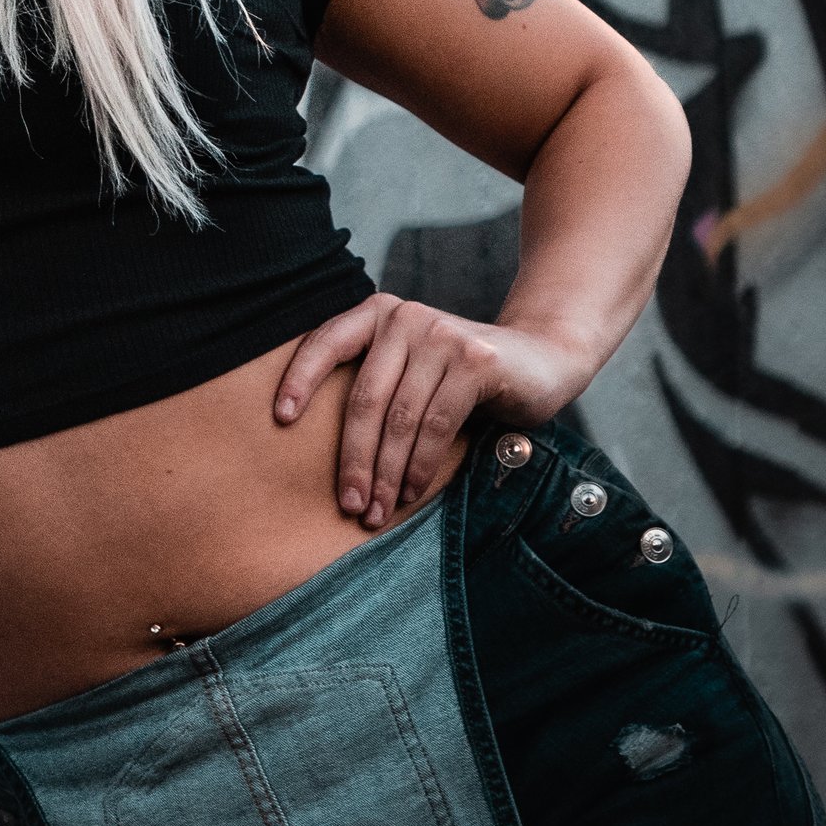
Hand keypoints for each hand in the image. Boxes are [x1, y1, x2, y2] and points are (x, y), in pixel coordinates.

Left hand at [272, 295, 587, 527]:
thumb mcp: (412, 370)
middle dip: (352, 458)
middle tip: (349, 503)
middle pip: (363, 398)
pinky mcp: (473, 361)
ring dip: (387, 473)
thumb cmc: (464, 376)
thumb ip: (377, 385)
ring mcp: (440, 336)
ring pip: (399, 419)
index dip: (299, 380)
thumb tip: (325, 452)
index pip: (325, 343)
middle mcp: (404, 318)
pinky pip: (434, 425)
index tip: (281, 420)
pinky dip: (420, 466)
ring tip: (378, 510)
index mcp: (377, 315)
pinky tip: (412, 492)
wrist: (544, 357)